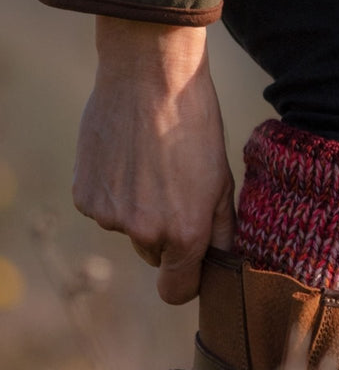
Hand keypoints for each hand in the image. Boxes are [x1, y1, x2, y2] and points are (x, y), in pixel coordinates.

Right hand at [73, 17, 235, 303]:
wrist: (150, 78)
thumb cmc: (196, 128)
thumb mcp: (222, 183)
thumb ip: (222, 233)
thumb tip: (222, 264)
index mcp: (185, 234)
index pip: (176, 291)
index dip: (185, 280)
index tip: (189, 264)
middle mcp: (144, 232)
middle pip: (154, 256)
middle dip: (165, 234)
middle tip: (173, 189)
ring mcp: (110, 216)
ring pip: (128, 229)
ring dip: (137, 210)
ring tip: (149, 166)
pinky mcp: (85, 196)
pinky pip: (103, 208)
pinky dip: (112, 191)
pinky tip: (125, 158)